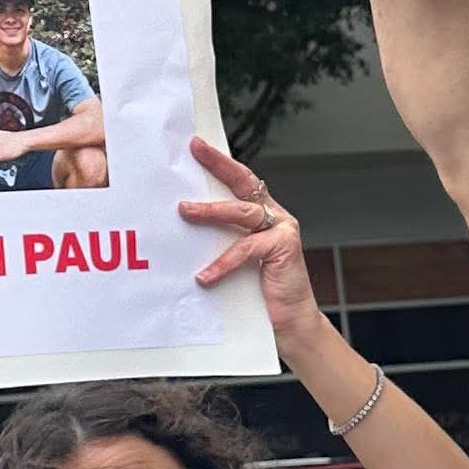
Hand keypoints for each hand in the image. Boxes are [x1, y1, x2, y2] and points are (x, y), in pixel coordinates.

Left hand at [178, 133, 322, 348]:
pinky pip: (246, 249)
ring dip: (210, 210)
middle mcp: (273, 216)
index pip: (238, 181)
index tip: (195, 146)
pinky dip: (222, 263)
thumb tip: (179, 226)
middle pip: (244, 183)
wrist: (289, 322)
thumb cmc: (258, 292)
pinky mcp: (283, 247)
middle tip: (195, 151)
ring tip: (185, 211)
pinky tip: (204, 276)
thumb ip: (217, 240)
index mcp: (260, 214)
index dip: (219, 162)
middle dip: (219, 165)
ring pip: (241, 212)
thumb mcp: (233, 260)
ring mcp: (280, 230)